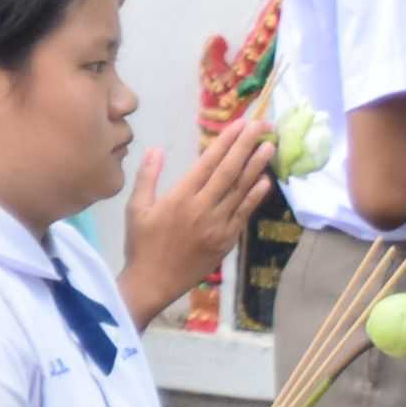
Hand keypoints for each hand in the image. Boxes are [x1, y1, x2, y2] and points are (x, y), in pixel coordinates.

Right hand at [124, 111, 272, 310]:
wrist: (153, 282)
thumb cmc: (141, 244)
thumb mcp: (135, 208)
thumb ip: (147, 177)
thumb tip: (156, 150)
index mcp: (179, 198)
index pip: (208, 163)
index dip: (225, 142)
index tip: (240, 124)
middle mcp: (202, 208)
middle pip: (229, 171)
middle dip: (247, 146)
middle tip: (263, 126)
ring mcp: (218, 225)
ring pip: (241, 190)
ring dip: (257, 167)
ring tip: (270, 147)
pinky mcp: (227, 239)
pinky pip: (244, 213)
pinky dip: (255, 196)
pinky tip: (265, 181)